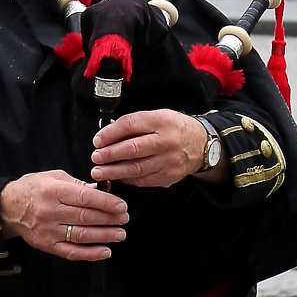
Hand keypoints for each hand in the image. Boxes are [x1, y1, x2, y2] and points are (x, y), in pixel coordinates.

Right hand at [0, 170, 128, 260]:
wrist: (8, 207)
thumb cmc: (34, 187)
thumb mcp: (55, 176)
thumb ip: (79, 184)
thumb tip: (103, 189)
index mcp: (54, 191)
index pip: (85, 198)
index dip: (107, 203)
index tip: (122, 206)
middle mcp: (51, 212)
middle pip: (86, 217)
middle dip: (110, 219)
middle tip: (125, 219)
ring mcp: (48, 231)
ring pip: (81, 236)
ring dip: (104, 236)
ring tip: (120, 234)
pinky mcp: (47, 245)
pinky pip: (71, 252)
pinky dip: (90, 254)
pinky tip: (105, 251)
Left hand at [89, 109, 207, 187]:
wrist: (201, 144)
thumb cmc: (174, 128)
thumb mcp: (157, 116)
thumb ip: (133, 124)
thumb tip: (107, 132)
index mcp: (160, 121)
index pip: (130, 125)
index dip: (110, 134)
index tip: (97, 140)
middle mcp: (166, 141)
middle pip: (132, 149)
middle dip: (109, 155)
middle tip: (95, 158)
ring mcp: (169, 161)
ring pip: (136, 169)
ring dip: (114, 172)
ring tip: (100, 172)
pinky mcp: (169, 176)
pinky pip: (144, 180)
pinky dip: (128, 179)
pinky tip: (118, 177)